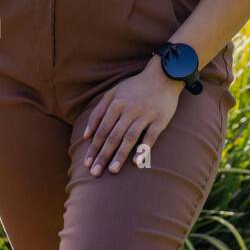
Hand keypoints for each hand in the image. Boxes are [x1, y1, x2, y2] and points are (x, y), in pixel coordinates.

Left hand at [83, 55, 183, 176]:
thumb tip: (86, 135)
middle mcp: (129, 110)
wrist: (163, 76)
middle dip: (103, 155)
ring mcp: (145, 115)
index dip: (94, 147)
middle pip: (113, 136)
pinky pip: (151, 136)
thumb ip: (98, 112)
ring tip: (112, 171)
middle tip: (95, 173)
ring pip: (130, 138)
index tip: (87, 164)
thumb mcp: (113, 93)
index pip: (102, 130)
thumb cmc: (135, 87)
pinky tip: (137, 162)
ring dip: (120, 155)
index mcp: (116, 104)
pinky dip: (143, 149)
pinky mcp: (160, 119)